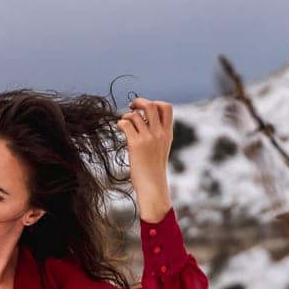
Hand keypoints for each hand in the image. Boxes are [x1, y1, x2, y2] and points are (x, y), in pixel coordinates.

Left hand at [118, 96, 172, 219]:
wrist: (153, 187)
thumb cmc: (154, 170)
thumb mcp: (161, 149)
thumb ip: (157, 134)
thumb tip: (143, 120)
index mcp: (167, 133)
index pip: (166, 107)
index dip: (155, 103)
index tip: (146, 110)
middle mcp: (159, 133)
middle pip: (151, 105)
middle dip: (139, 102)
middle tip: (132, 108)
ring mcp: (148, 138)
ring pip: (136, 115)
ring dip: (127, 116)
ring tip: (125, 125)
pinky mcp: (136, 145)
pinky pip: (126, 124)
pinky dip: (121, 124)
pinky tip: (120, 130)